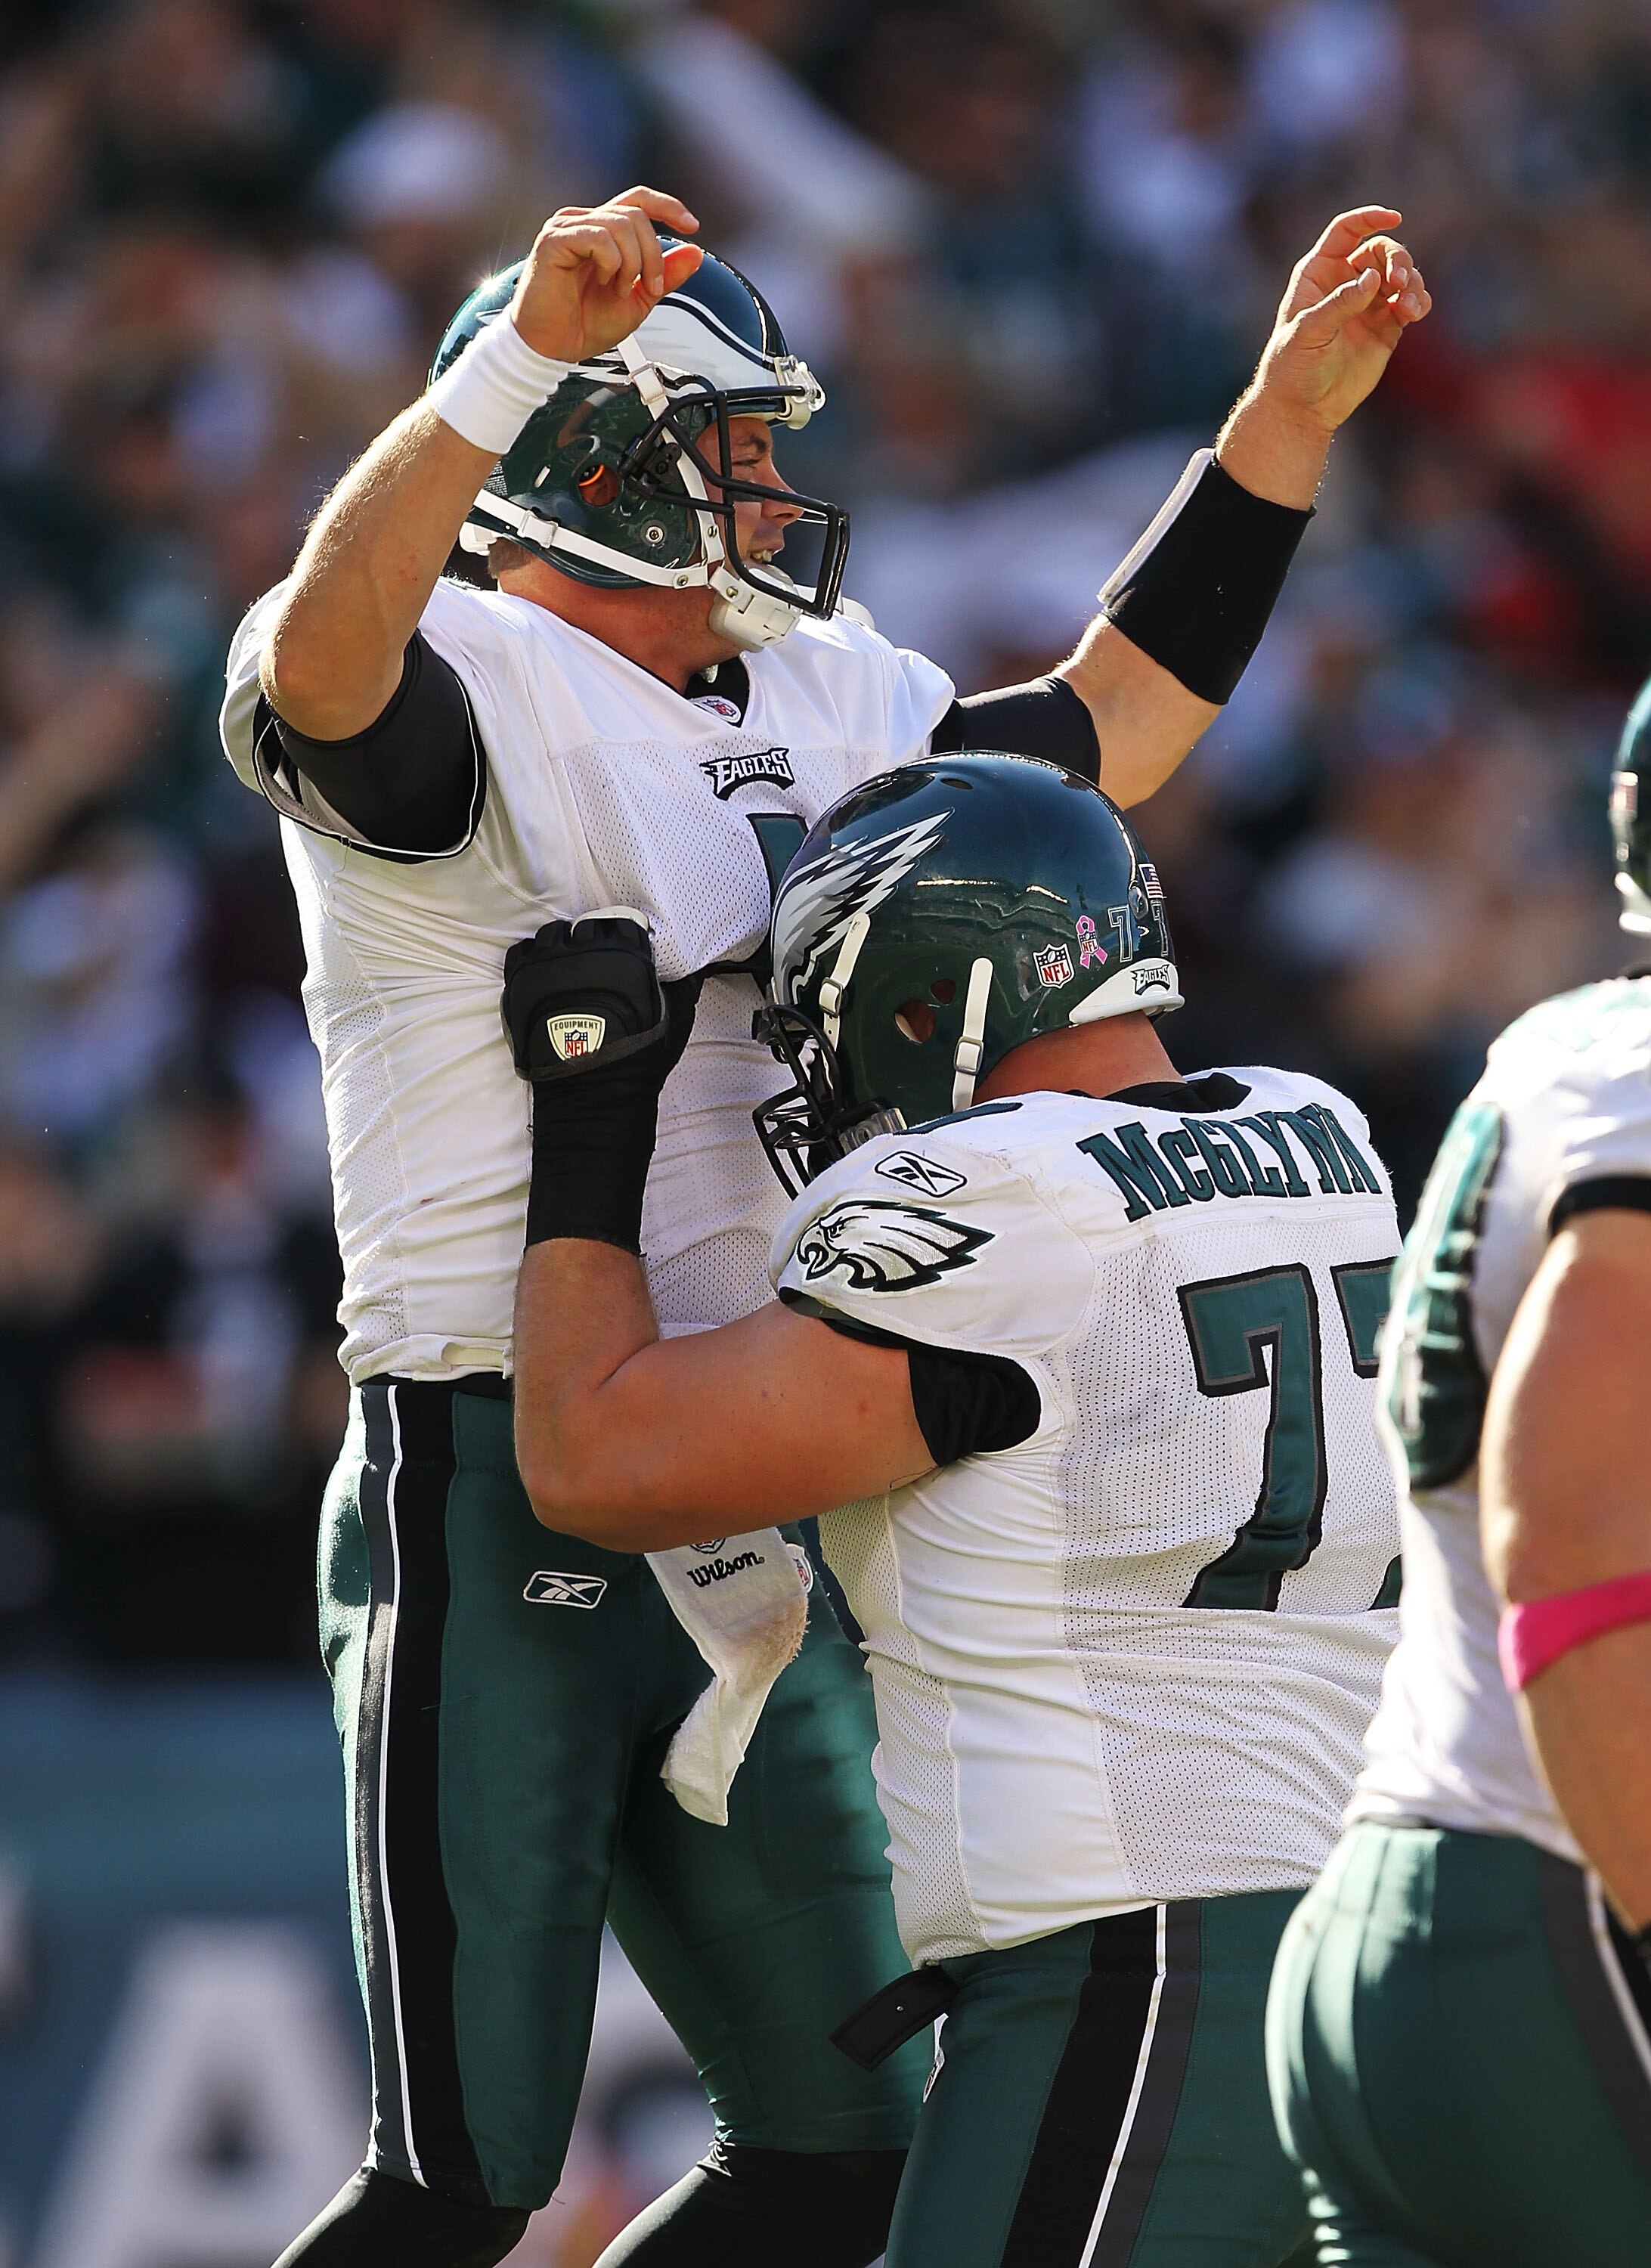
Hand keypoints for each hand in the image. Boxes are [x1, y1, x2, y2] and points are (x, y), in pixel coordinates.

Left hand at [506, 914, 701, 1251]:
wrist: (592, 1097)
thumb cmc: (637, 1062)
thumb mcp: (675, 1021)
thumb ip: (682, 986)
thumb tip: (690, 965)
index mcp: (624, 958)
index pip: (623, 922)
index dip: (625, 935)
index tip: (623, 948)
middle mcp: (584, 955)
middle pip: (586, 926)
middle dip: (592, 939)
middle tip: (595, 961)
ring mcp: (547, 968)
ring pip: (550, 933)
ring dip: (560, 944)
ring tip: (566, 965)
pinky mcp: (520, 985)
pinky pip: (521, 951)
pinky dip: (531, 957)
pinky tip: (542, 972)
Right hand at [508, 187, 704, 364]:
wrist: (553, 348)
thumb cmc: (584, 324)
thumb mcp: (639, 300)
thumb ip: (665, 275)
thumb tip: (695, 252)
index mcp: (602, 231)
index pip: (638, 201)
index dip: (668, 206)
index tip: (691, 226)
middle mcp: (584, 222)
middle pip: (636, 215)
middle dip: (654, 255)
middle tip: (649, 288)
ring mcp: (567, 227)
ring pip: (621, 224)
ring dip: (632, 263)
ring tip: (619, 290)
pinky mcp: (554, 240)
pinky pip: (599, 237)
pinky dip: (611, 263)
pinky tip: (601, 281)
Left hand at [1217, 205, 1430, 507]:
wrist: (1303, 408)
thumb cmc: (1293, 368)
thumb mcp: (1308, 333)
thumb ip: (1340, 303)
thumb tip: (1372, 279)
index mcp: (1319, 273)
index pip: (1346, 231)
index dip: (1369, 218)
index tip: (1394, 218)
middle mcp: (1346, 282)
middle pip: (1381, 251)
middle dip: (1397, 260)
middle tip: (1399, 282)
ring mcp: (1368, 304)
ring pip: (1401, 276)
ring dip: (1412, 283)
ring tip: (1410, 308)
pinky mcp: (1386, 327)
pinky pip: (1410, 303)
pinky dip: (1419, 302)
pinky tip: (1415, 312)